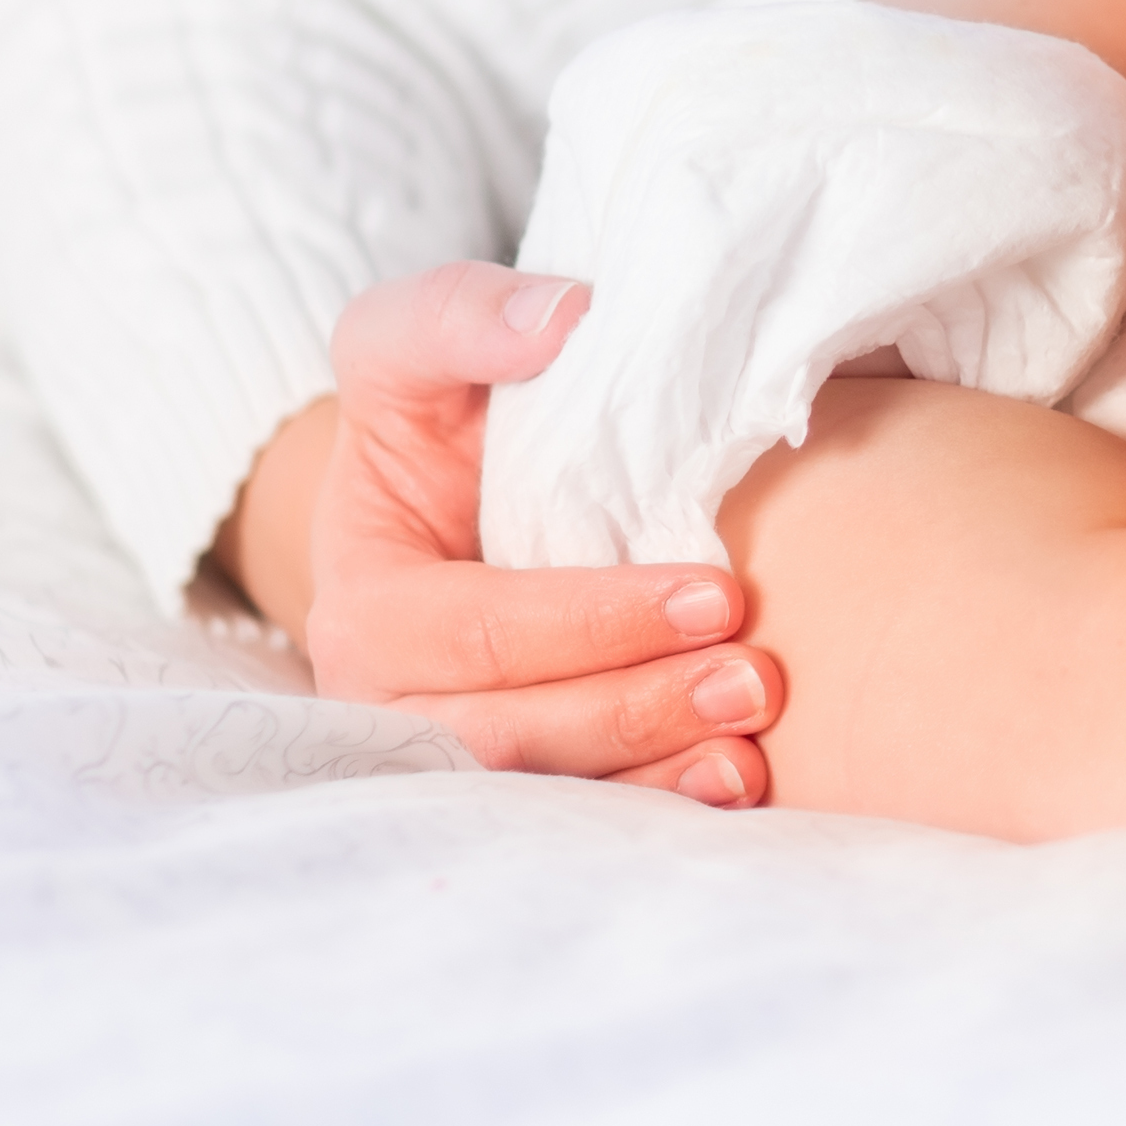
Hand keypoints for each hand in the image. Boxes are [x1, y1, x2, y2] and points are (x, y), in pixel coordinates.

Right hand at [282, 261, 788, 803]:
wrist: (443, 494)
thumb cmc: (433, 414)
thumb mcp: (414, 341)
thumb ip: (464, 315)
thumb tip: (562, 319)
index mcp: (368, 608)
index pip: (480, 630)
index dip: (594, 622)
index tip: (714, 594)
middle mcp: (395, 704)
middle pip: (512, 732)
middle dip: (638, 709)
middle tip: (757, 679)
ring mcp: (452, 755)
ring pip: (547, 789)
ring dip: (654, 773)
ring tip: (754, 747)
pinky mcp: (517, 778)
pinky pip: (579, 810)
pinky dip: (655, 805)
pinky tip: (735, 788)